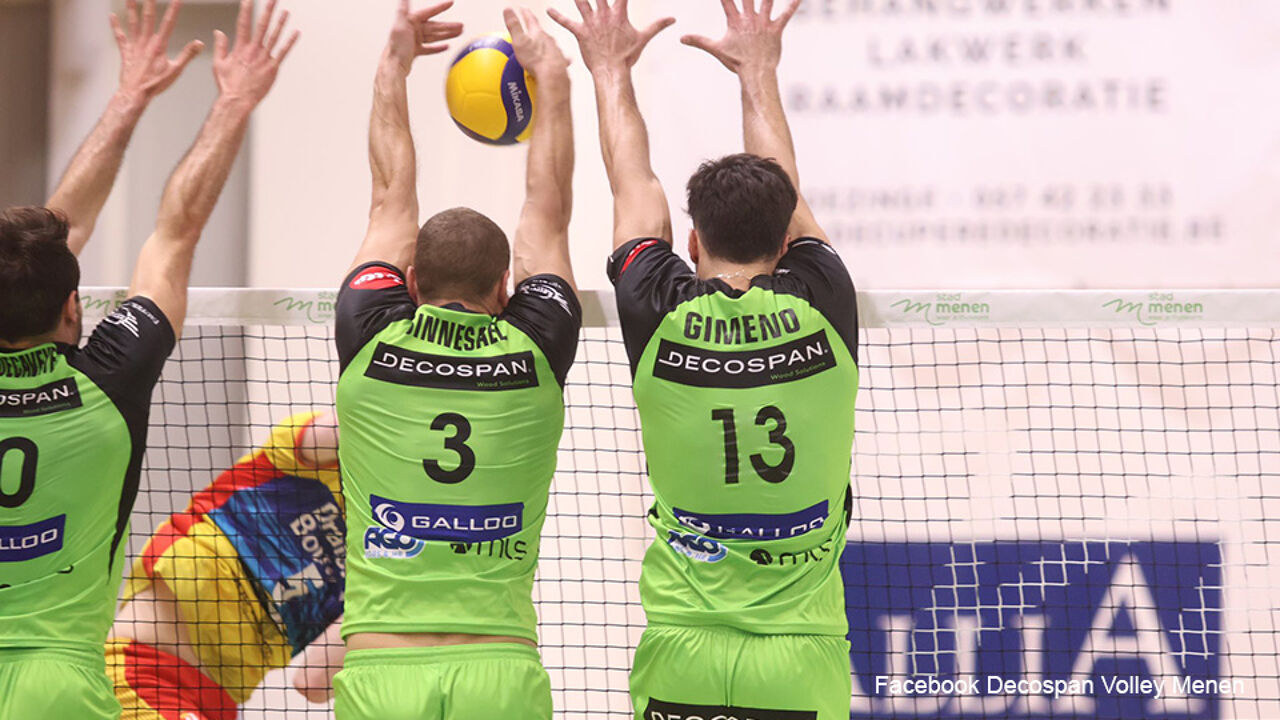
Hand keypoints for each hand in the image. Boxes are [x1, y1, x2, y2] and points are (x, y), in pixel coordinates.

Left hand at [110, 0, 203, 101]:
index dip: (174, 10)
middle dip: (149, 2)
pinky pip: (120, 36)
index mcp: (159, 46)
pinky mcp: (126, 52)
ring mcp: (134, 45)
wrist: (135, 93)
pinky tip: (112, 16)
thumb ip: (188, 55)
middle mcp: (146, 42)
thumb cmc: (155, 84)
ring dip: (131, 8)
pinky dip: (116, 26)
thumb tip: (200, 43)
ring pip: (133, 22)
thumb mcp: (176, 70)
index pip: (168, 23)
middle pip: (148, 17)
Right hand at [212, 0, 298, 105]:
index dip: (246, 9)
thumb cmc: (228, 84)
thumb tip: (218, 31)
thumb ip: (221, 46)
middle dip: (267, 10)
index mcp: (240, 48)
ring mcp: (264, 58)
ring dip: (280, 23)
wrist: (238, 101)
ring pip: (274, 36)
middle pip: (262, 25)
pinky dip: (290, 41)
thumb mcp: (219, 63)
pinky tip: (296, 32)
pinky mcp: (273, 68)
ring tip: (285, 11)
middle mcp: (253, 50)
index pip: (243, 23)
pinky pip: (283, 52)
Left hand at [385, 0, 463, 74]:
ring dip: (446, 35)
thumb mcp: (400, 24)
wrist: (394, 65)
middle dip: (448, 26)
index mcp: (410, 22)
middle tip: (460, 25)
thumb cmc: (396, 47)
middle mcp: (413, 30)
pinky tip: (446, 46)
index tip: (450, 3)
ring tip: (458, 33)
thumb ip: (403, 9)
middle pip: (435, 26)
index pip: (428, 12)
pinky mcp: (416, 51)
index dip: (440, 8)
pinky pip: (430, 48)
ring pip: (434, 36)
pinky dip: (438, 47)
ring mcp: (415, 40)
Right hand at [504, 7, 568, 79]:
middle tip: (531, 30)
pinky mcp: (561, 63)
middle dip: (535, 31)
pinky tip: (549, 63)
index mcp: (538, 33)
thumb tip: (508, 11)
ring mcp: (556, 51)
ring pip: (549, 45)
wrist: (553, 76)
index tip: (523, 9)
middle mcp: (549, 40)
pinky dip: (551, 59)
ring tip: (538, 48)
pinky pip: (555, 59)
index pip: (531, 19)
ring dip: (544, 46)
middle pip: (541, 33)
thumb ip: (514, 25)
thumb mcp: (520, 41)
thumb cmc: (537, 60)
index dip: (526, 14)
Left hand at [548, 0, 673, 74]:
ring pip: (582, 2)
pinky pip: (567, 23)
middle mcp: (604, 15)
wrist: (613, 71)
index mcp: (619, 14)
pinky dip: (557, 17)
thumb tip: (673, 19)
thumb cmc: (627, 56)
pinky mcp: (581, 33)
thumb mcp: (643, 38)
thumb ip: (657, 26)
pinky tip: (548, 11)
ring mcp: (591, 23)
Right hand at [681, 0, 801, 74]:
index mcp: (734, 21)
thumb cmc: (736, 62)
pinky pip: (786, 14)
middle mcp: (749, 18)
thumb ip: (699, 41)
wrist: (754, 73)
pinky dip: (793, 4)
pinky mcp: (776, 29)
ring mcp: (763, 23)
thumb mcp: (716, 49)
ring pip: (767, 0)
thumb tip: (681, 38)